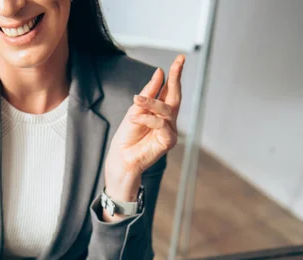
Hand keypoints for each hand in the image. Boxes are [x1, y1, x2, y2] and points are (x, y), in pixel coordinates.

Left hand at [104, 55, 184, 207]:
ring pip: (167, 109)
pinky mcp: (168, 141)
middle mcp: (168, 119)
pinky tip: (135, 119)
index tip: (180, 58)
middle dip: (177, 78)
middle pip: (175, 96)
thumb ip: (148, 93)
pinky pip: (161, 124)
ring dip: (151, 103)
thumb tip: (160, 72)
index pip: (170, 90)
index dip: (175, 74)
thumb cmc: (127, 135)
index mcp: (160, 111)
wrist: (122, 157)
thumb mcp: (135, 109)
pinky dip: (147, 119)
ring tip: (136, 102)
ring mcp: (170, 130)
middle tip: (178, 62)